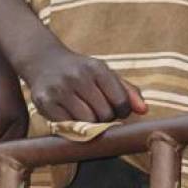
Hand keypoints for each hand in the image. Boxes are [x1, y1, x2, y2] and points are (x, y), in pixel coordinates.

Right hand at [21, 44, 145, 123]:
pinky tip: (71, 116)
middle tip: (98, 112)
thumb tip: (144, 110)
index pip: (121, 102)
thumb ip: (128, 91)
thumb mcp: (105, 74)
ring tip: (85, 114)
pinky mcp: (44, 101)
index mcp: (97, 68)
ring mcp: (59, 89)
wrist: (43, 61)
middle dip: (105, 118)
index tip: (117, 109)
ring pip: (86, 122)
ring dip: (89, 124)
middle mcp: (77, 76)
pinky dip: (72, 126)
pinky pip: (67, 126)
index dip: (122, 111)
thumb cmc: (81, 72)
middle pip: (104, 114)